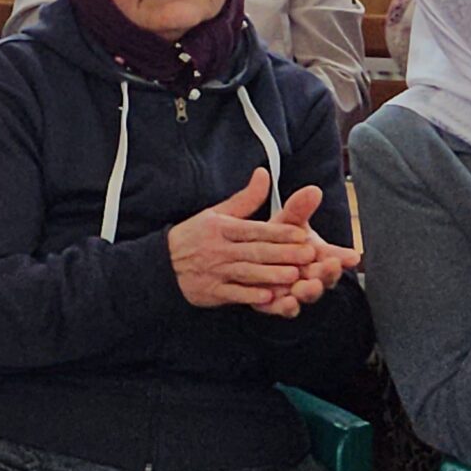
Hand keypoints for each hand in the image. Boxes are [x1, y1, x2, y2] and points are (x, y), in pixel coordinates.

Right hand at [167, 169, 355, 316]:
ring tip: (293, 276)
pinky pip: (233, 294)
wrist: (162, 263)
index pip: (255, 229)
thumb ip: (246, 198)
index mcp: (222, 227)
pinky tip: (268, 297)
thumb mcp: (216, 213)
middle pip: (255, 251)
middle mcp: (218, 249)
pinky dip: (250, 296)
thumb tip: (264, 174)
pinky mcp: (211, 291)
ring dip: (270, 275)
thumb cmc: (195, 236)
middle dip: (283, 254)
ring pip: (246, 272)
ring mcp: (214, 271)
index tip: (302, 234)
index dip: (279, 232)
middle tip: (308, 256)